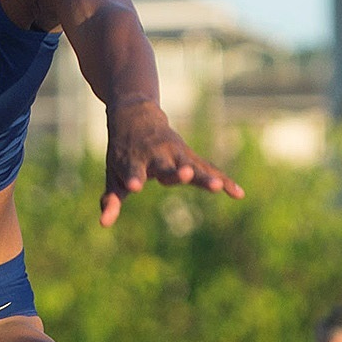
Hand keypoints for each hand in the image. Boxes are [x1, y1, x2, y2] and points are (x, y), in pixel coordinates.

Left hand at [100, 101, 243, 226]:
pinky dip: (223, 180)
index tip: (134, 185)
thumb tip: (104, 224)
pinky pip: (209, 169)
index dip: (133, 177)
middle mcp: (156, 155)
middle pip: (167, 166)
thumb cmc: (123, 152)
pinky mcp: (190, 157)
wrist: (136, 117)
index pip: (133, 170)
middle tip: (185, 175)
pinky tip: (238, 194)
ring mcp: (175, 154)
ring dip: (204, 176)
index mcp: (133, 160)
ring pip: (192, 166)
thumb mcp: (113, 173)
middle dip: (175, 172)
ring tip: (217, 186)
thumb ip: (111, 199)